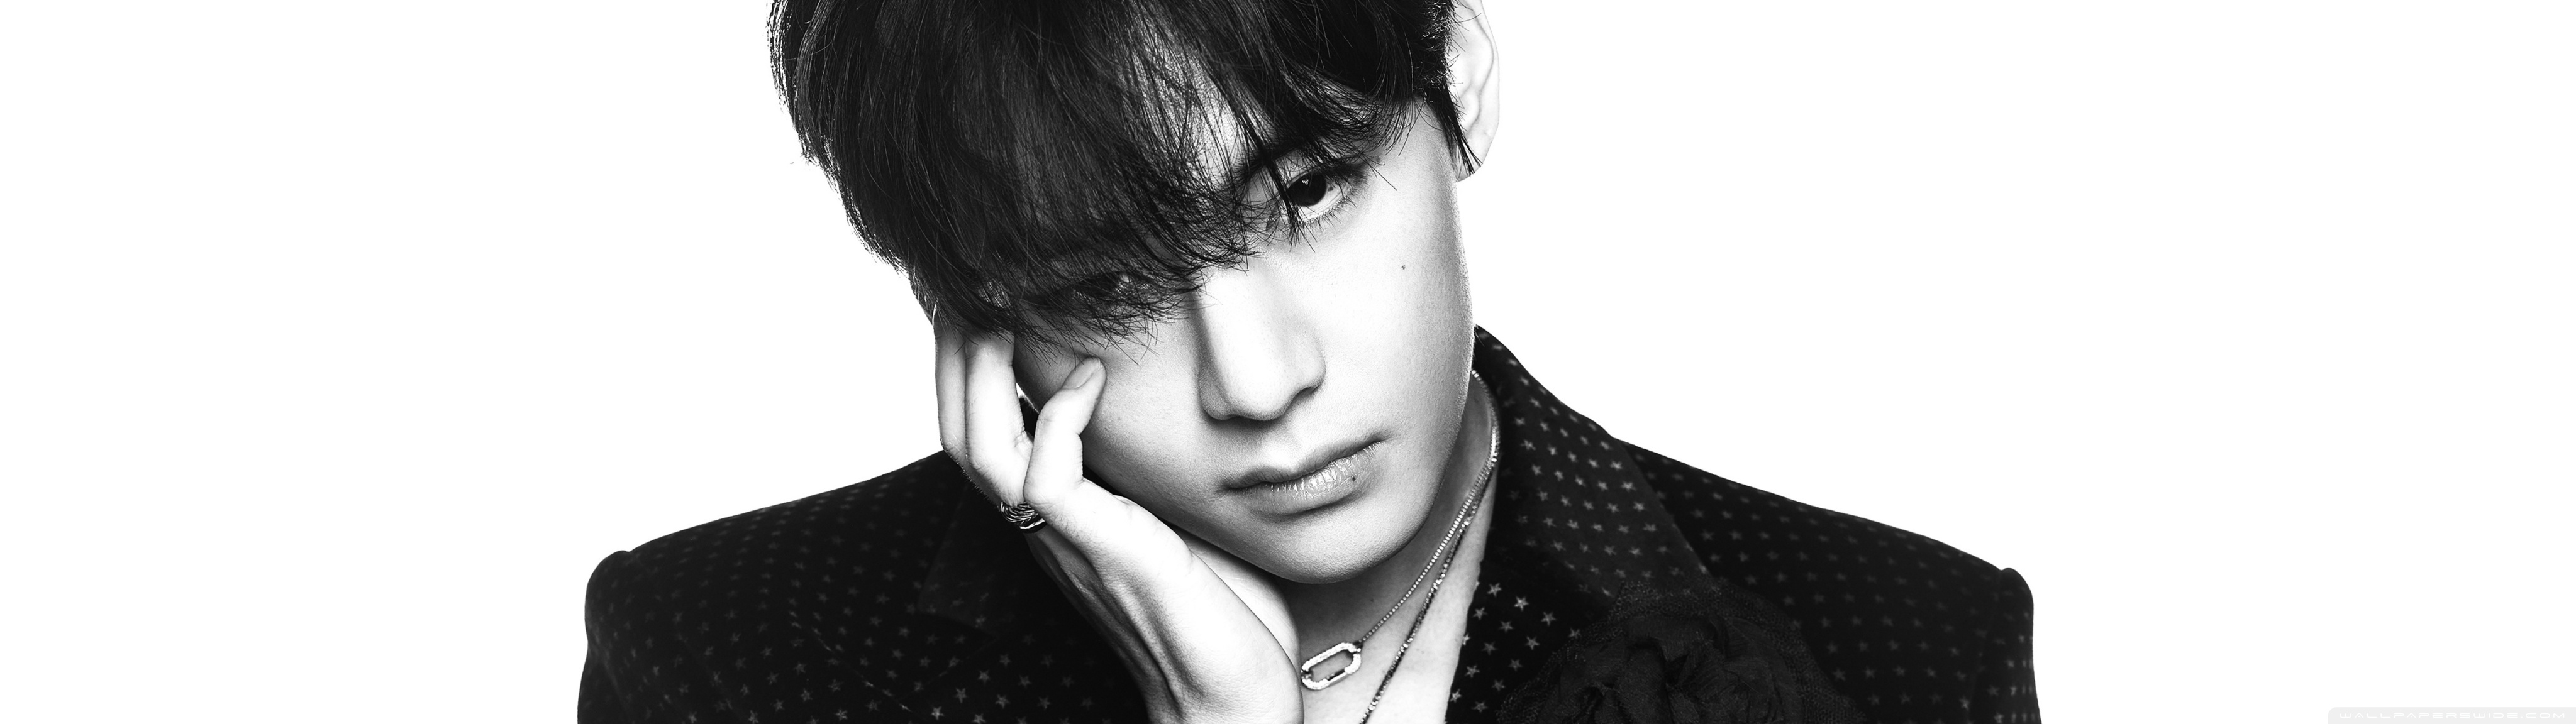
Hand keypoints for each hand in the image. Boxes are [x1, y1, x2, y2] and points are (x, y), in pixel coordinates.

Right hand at [935, 321, 1303, 723]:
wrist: (1232, 697)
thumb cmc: (1223, 610)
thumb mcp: (1185, 508)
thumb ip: (1161, 455)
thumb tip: (1174, 387)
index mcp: (1056, 513)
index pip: (984, 423)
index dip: (972, 357)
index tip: (987, 287)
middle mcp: (1044, 525)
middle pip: (959, 425)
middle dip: (956, 346)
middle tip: (972, 274)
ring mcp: (1065, 540)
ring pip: (981, 446)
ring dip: (983, 368)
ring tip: (1001, 301)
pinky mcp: (1098, 550)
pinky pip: (1044, 475)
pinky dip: (1060, 414)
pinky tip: (1088, 374)